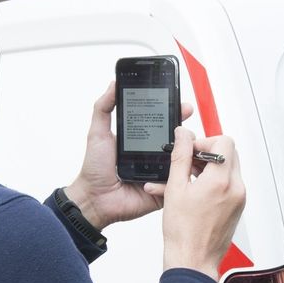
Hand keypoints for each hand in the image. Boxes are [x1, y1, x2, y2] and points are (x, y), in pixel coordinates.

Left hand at [63, 82, 194, 229]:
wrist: (94, 199)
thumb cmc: (95, 168)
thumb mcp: (98, 133)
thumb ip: (104, 108)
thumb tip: (113, 84)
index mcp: (142, 140)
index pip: (162, 122)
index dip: (172, 111)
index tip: (179, 101)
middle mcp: (154, 155)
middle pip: (177, 139)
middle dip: (186, 127)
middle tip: (186, 115)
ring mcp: (161, 173)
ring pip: (182, 159)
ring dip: (188, 149)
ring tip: (189, 140)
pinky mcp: (163, 190)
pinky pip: (178, 182)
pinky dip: (182, 174)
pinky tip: (181, 164)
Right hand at [147, 128, 245, 277]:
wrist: (192, 261)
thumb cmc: (183, 233)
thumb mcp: (175, 188)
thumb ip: (180, 156)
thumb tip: (183, 135)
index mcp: (221, 181)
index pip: (224, 142)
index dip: (204, 142)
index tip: (190, 150)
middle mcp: (236, 188)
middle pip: (229, 153)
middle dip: (207, 153)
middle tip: (188, 162)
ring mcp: (239, 199)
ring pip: (229, 168)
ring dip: (209, 167)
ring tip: (187, 178)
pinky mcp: (237, 207)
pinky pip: (229, 184)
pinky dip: (214, 181)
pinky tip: (195, 191)